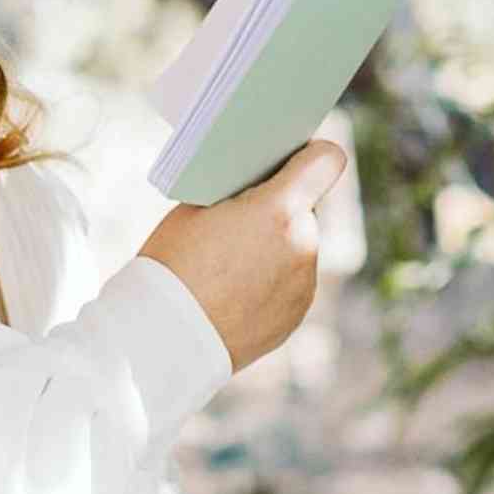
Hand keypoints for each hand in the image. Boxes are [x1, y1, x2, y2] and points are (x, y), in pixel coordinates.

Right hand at [139, 141, 340, 369]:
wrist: (165, 338)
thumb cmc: (173, 264)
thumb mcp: (198, 206)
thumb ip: (241, 191)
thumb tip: (260, 182)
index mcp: (280, 210)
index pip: (327, 160)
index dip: (311, 155)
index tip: (292, 159)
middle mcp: (303, 245)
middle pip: (304, 209)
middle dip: (278, 209)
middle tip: (239, 221)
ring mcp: (304, 284)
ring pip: (298, 248)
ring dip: (276, 247)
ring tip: (231, 264)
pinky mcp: (297, 314)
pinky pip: (291, 283)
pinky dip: (272, 281)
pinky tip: (237, 292)